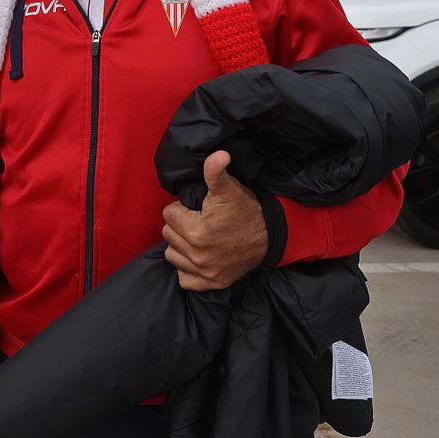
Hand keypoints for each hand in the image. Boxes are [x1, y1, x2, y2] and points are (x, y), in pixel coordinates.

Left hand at [161, 150, 268, 291]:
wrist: (270, 236)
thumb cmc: (247, 211)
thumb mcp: (230, 189)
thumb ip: (215, 171)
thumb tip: (218, 154)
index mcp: (196, 231)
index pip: (169, 214)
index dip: (182, 208)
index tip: (196, 209)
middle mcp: (197, 255)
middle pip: (168, 234)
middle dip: (180, 225)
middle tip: (198, 221)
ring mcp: (204, 272)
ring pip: (172, 255)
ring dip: (180, 246)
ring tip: (197, 237)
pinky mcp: (211, 283)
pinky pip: (184, 279)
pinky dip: (187, 269)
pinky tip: (198, 257)